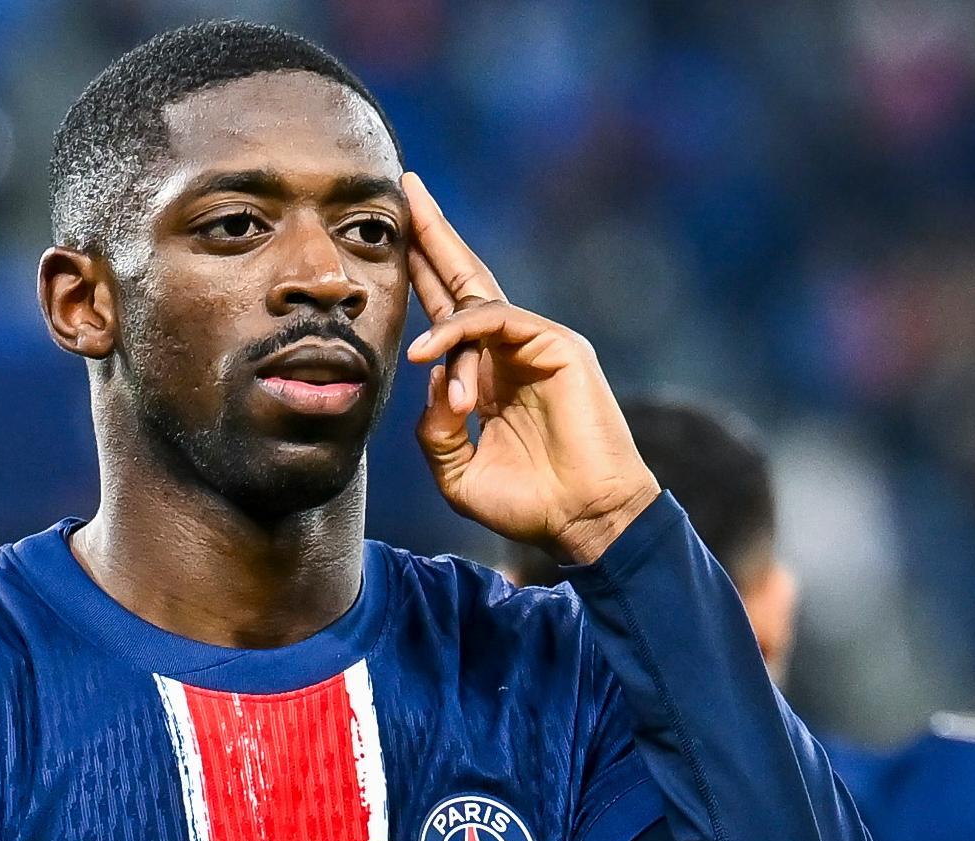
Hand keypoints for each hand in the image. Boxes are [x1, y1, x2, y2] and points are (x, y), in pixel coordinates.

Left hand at [402, 172, 659, 563]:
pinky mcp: (559, 346)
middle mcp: (510, 350)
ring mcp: (537, 343)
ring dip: (442, 333)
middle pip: (464, 276)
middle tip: (404, 185)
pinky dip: (462, 333)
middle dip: (432, 231)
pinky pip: (498, 320)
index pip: (447, 309)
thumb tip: (431, 392)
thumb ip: (434, 433)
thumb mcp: (460, 474)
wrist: (585, 522)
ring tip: (422, 357)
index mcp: (487, 373)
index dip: (420, 271)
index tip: (390, 236)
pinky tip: (435, 356)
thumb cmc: (532, 505)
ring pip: (475, 304)